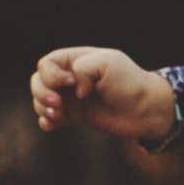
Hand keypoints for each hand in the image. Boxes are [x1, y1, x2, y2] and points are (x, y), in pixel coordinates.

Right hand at [31, 47, 175, 145]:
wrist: (145, 109)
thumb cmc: (129, 82)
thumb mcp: (108, 63)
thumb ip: (83, 68)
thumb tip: (73, 90)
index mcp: (76, 60)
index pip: (46, 64)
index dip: (51, 75)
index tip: (71, 83)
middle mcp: (70, 78)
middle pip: (37, 81)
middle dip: (41, 92)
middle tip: (57, 104)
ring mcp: (71, 97)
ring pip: (40, 100)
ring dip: (42, 107)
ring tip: (58, 115)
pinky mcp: (75, 116)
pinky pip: (50, 119)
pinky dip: (46, 122)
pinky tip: (53, 124)